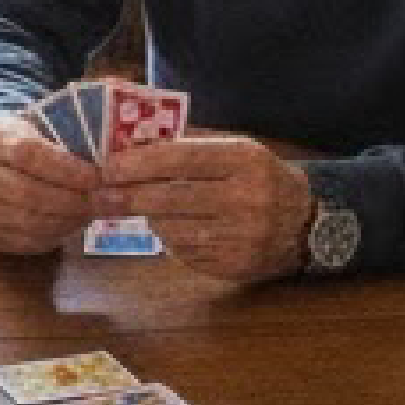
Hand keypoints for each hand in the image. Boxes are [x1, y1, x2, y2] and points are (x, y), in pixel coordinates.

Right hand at [0, 114, 98, 254]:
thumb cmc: (28, 139)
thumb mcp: (43, 124)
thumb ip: (70, 137)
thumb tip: (112, 156)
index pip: (28, 154)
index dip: (65, 169)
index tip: (97, 177)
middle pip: (26, 193)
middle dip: (73, 202)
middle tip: (109, 202)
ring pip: (25, 221)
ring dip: (67, 221)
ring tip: (94, 213)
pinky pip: (21, 241)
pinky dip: (53, 237)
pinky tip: (73, 225)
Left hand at [101, 135, 312, 282]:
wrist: (305, 222)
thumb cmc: (256, 177)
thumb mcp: (234, 149)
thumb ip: (188, 142)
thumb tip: (131, 138)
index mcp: (246, 161)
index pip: (183, 158)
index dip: (141, 163)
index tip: (109, 166)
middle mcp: (249, 199)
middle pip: (173, 198)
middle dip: (130, 197)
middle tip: (100, 195)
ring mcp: (244, 237)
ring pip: (175, 229)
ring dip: (148, 218)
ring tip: (131, 208)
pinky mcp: (236, 266)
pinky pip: (186, 253)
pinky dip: (169, 239)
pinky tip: (167, 228)